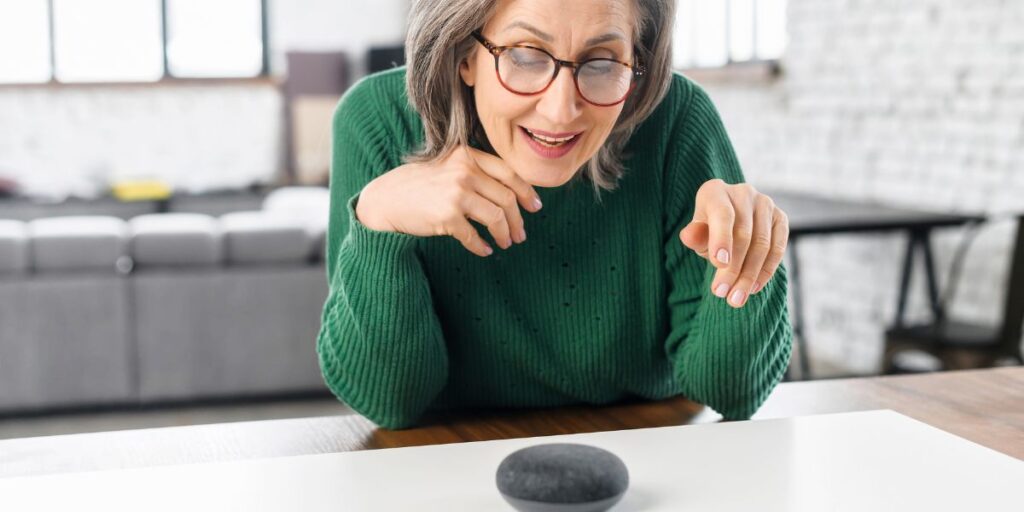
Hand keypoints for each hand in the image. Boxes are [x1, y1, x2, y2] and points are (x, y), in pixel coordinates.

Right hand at [355, 146, 542, 256]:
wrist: (385, 199)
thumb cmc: (417, 185)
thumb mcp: (447, 166)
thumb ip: (474, 171)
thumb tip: (510, 191)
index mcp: (467, 155)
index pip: (509, 172)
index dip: (526, 191)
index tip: (534, 206)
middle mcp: (464, 171)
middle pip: (507, 197)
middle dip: (518, 219)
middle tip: (521, 234)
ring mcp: (455, 194)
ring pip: (496, 217)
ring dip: (505, 233)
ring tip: (506, 243)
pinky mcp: (447, 217)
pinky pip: (474, 236)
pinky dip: (482, 246)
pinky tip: (484, 251)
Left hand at [679, 179, 788, 307]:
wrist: (729, 224)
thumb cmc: (707, 230)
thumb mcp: (697, 234)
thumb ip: (694, 236)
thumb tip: (688, 235)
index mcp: (716, 191)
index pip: (722, 215)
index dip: (721, 239)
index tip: (718, 264)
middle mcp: (743, 192)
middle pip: (743, 234)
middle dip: (732, 268)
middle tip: (722, 293)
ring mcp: (765, 204)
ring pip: (762, 244)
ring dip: (749, 275)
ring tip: (736, 298)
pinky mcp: (781, 218)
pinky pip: (777, 248)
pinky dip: (766, 270)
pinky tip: (754, 288)